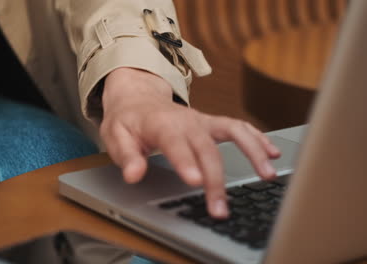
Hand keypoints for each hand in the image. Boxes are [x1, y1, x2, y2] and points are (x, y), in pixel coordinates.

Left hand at [100, 67, 279, 217]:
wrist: (138, 98)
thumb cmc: (127, 119)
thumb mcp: (115, 136)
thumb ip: (126, 156)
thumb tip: (134, 175)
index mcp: (161, 124)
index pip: (176, 143)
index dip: (186, 162)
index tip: (196, 182)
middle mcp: (187, 121)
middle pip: (207, 150)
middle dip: (216, 180)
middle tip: (219, 208)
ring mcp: (203, 121)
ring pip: (234, 132)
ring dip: (252, 152)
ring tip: (267, 175)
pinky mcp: (212, 123)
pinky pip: (239, 128)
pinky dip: (257, 139)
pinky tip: (272, 154)